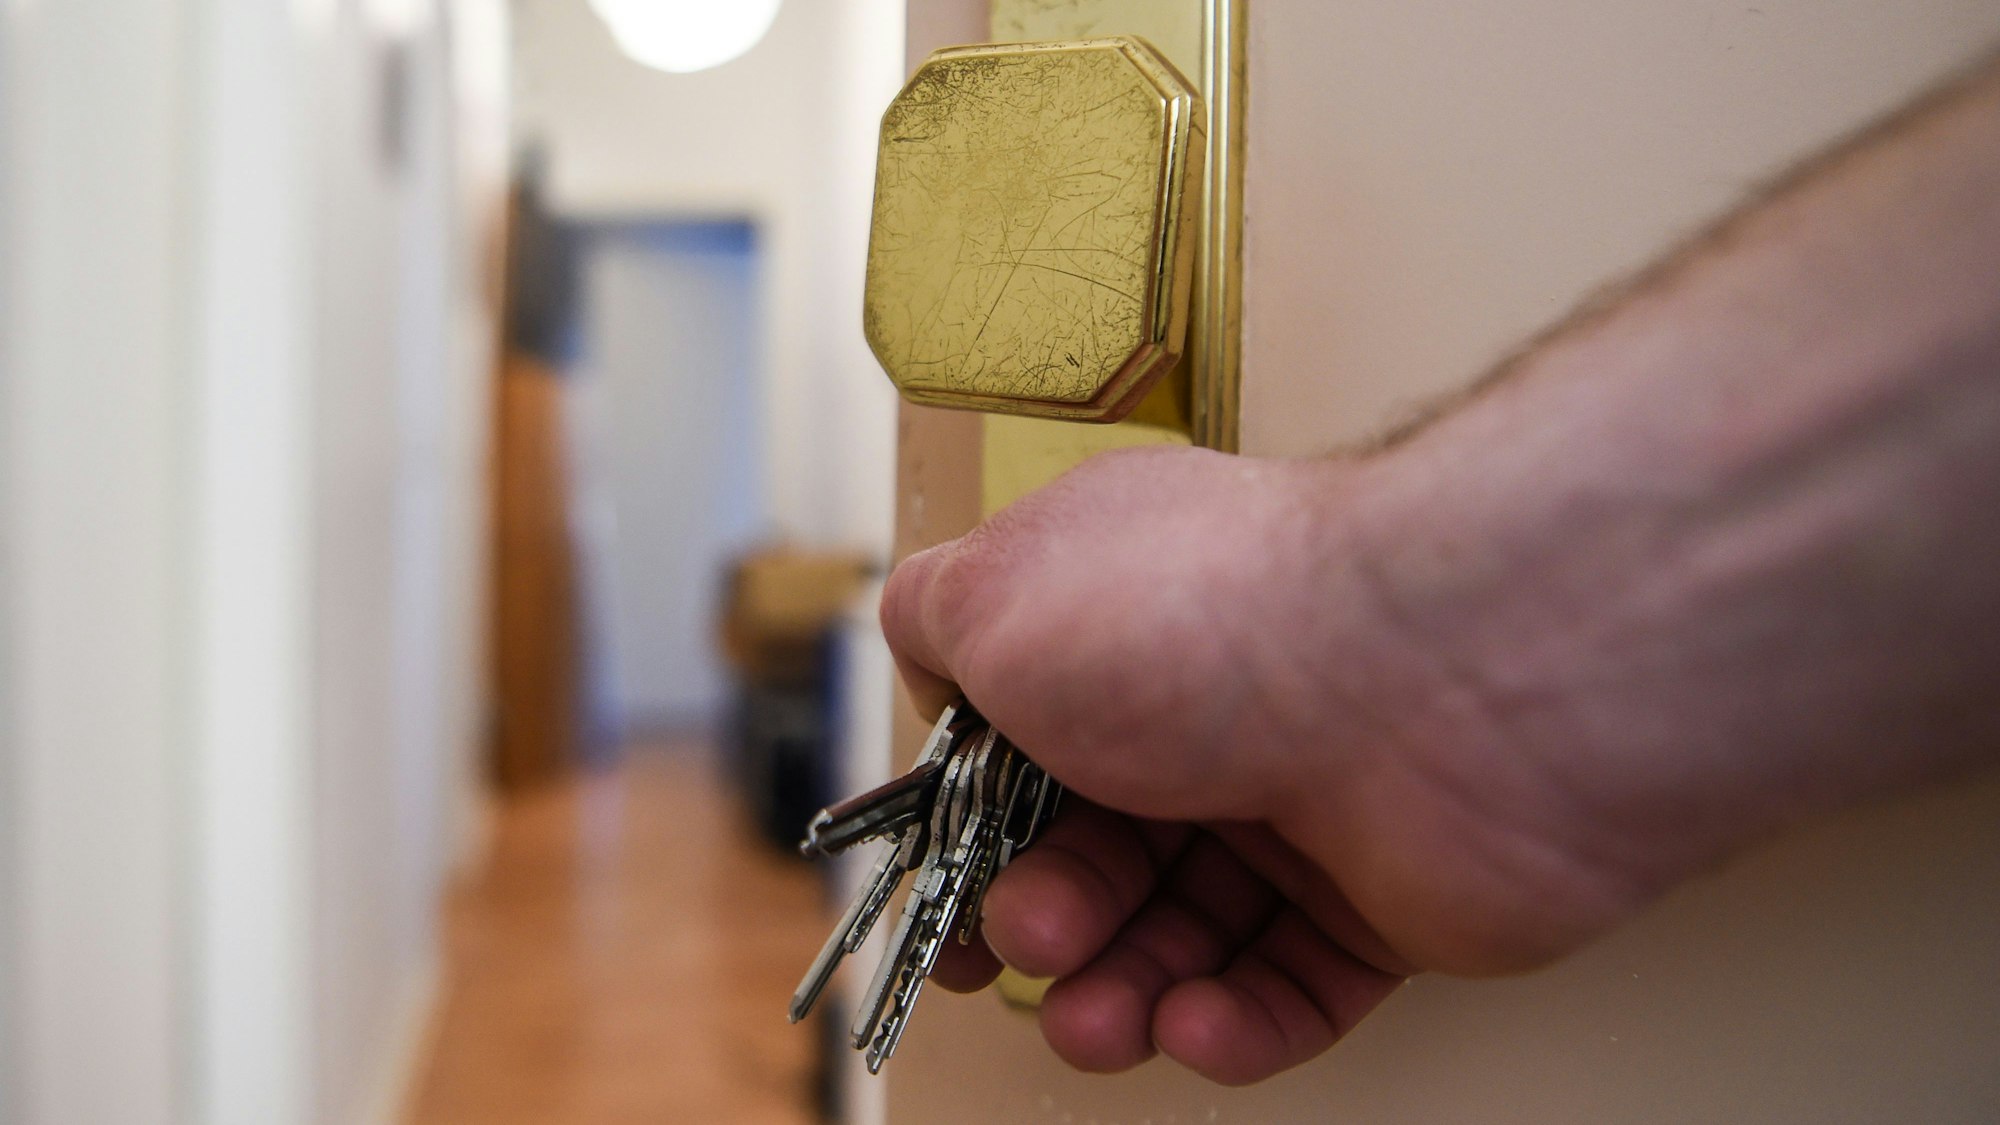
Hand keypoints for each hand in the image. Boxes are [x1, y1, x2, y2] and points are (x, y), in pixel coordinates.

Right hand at [881, 446, 1661, 1084]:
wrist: (1443, 677)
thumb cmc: (1217, 621)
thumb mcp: (997, 590)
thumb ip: (928, 615)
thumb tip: (925, 651)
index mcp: (1123, 625)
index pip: (1026, 746)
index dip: (973, 828)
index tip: (939, 888)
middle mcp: (1212, 709)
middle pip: (1097, 854)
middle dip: (1046, 919)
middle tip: (1032, 942)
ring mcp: (1301, 806)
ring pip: (1182, 935)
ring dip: (1122, 990)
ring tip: (1100, 1019)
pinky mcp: (1383, 900)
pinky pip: (1289, 988)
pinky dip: (1233, 1021)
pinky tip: (1199, 1019)